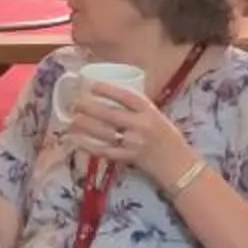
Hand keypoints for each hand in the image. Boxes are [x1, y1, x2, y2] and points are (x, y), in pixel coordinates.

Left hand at [66, 83, 192, 191]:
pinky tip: (76, 140)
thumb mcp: (155, 114)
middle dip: (89, 108)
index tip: (91, 86)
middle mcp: (141, 126)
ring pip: (104, 133)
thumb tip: (110, 94)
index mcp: (149, 111)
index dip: (107, 90)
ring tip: (71, 121)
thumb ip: (136, 106)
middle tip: (74, 103)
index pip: (126, 97)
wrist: (177, 162)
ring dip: (85, 127)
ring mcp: (133, 143)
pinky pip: (104, 151)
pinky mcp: (127, 158)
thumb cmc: (166, 135)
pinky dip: (88, 146)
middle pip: (110, 115)